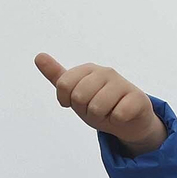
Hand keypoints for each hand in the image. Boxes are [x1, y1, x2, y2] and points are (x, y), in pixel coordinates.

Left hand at [34, 53, 165, 154]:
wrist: (128, 120)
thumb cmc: (100, 104)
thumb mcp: (75, 93)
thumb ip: (57, 76)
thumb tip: (38, 56)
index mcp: (88, 70)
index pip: (63, 85)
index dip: (67, 101)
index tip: (77, 102)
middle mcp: (105, 72)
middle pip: (79, 96)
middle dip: (85, 110)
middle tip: (95, 109)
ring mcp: (122, 83)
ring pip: (97, 107)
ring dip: (101, 117)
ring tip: (108, 112)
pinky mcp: (138, 97)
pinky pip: (117, 115)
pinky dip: (116, 121)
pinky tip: (122, 115)